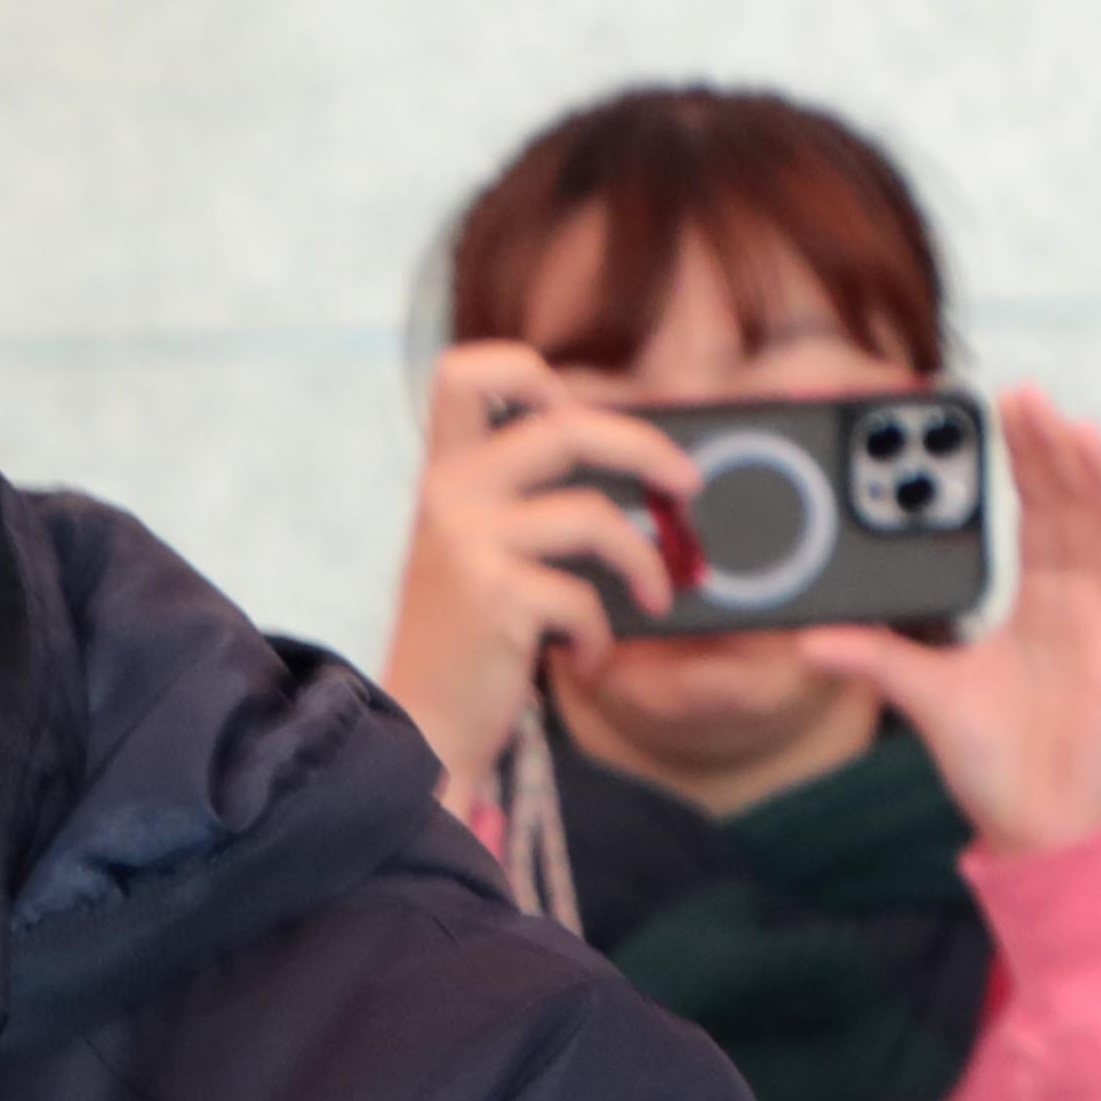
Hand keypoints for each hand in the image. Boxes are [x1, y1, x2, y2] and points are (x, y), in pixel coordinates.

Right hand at [382, 343, 700, 795]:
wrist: (412, 727)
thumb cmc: (455, 643)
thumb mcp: (469, 554)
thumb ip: (516, 503)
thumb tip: (625, 476)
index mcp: (439, 475)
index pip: (463, 374)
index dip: (529, 373)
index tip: (577, 406)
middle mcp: (447, 495)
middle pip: (567, 426)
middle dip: (647, 450)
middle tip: (688, 485)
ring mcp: (469, 542)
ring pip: (596, 515)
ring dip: (645, 561)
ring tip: (658, 596)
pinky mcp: (496, 596)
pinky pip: (585, 597)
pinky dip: (601, 635)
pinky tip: (587, 658)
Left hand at [805, 391, 1100, 859]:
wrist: (1031, 824)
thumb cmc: (992, 758)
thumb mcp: (923, 695)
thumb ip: (872, 659)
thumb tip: (808, 640)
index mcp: (1038, 601)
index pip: (1035, 513)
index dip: (1024, 462)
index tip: (1006, 411)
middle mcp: (1082, 604)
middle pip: (1074, 511)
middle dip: (1053, 454)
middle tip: (1029, 399)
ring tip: (1086, 434)